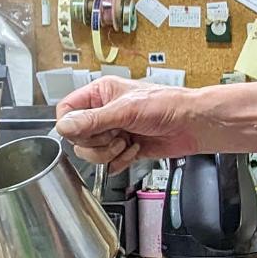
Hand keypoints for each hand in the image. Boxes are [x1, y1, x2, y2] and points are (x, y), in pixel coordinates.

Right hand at [54, 80, 200, 172]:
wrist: (192, 125)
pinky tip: (133, 150)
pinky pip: (108, 163)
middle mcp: (105, 113)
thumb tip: (64, 126)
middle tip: (114, 134)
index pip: (67, 110)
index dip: (70, 124)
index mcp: (100, 94)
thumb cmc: (167, 105)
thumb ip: (93, 120)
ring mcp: (114, 132)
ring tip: (125, 142)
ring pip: (91, 152)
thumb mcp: (125, 110)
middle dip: (96, 141)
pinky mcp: (124, 149)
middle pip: (77, 136)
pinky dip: (120, 161)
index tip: (83, 132)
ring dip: (108, 152)